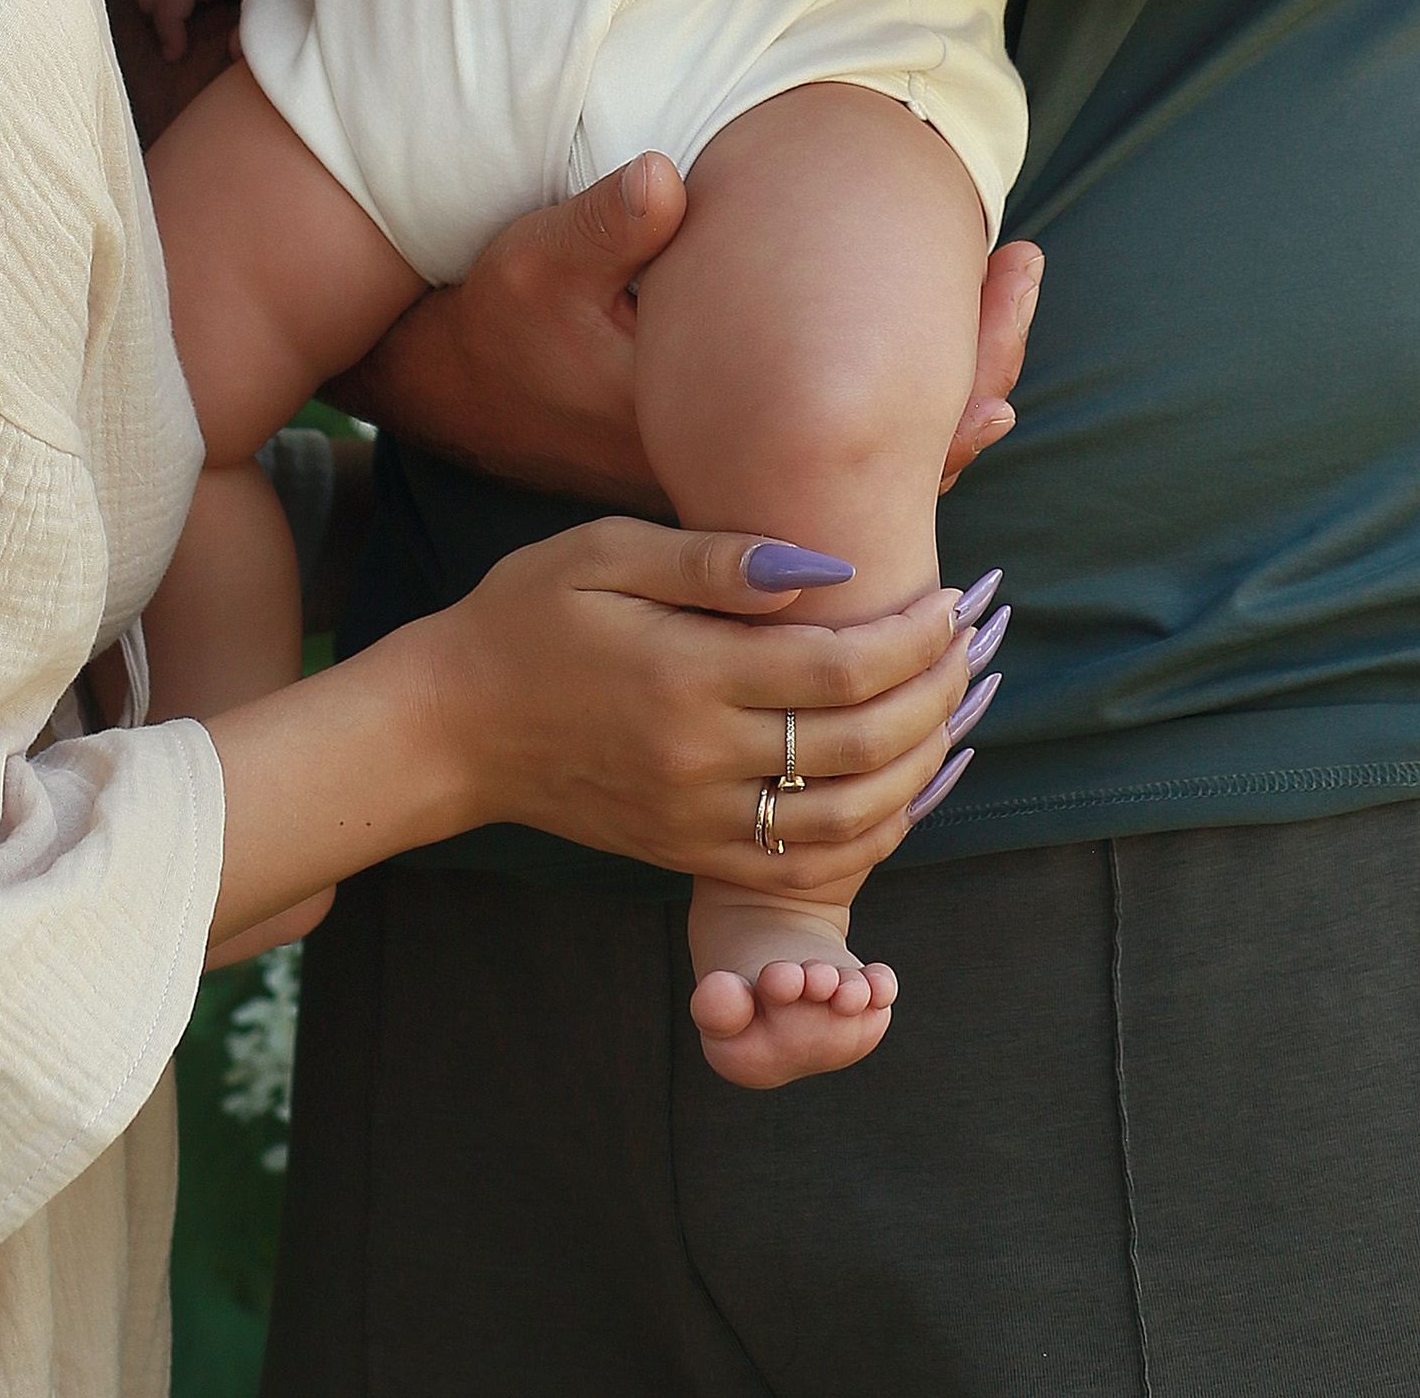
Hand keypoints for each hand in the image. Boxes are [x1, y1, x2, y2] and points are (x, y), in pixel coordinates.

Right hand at [345, 156, 1043, 510]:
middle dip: (970, 379)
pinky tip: (950, 358)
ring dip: (948, 398)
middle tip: (1023, 270)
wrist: (461, 390)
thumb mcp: (538, 264)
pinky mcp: (735, 470)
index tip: (997, 308)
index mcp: (703, 445)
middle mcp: (737, 485)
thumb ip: (605, 226)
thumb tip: (665, 178)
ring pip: (873, 473)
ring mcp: (740, 486)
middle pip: (890, 465)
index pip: (852, 447)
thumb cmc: (505, 324)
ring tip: (1012, 296)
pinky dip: (904, 417)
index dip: (940, 398)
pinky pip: (842, 463)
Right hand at [429, 518, 968, 890]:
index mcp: (687, 675)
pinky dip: (865, 838)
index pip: (838, 671)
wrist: (450, 727)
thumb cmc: (527, 617)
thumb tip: (815, 569)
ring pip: (844, 822)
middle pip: (858, 747)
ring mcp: (694, 818)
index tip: (948, 605)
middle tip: (969, 652)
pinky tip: (896, 792)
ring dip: (917, 773)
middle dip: (932, 699)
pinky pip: (799, 865)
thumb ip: (711, 560)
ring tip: (948, 717)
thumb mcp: (603, 553)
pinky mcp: (685, 853)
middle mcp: (699, 758)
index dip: (911, 641)